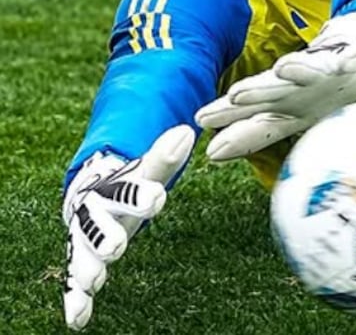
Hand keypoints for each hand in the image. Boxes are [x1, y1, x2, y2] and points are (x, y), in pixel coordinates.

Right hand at [63, 125, 194, 330]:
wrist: (89, 193)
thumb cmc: (127, 183)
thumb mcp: (147, 170)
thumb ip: (165, 157)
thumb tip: (186, 132)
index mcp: (113, 186)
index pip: (127, 187)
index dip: (140, 193)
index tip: (157, 197)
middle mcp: (94, 212)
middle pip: (97, 222)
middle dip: (105, 234)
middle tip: (116, 246)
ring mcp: (86, 238)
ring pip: (83, 252)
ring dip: (88, 266)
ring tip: (93, 280)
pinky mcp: (82, 260)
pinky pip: (75, 280)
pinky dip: (76, 300)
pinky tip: (78, 320)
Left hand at [195, 11, 355, 161]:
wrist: (350, 63)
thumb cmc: (311, 94)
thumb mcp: (285, 117)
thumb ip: (253, 133)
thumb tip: (211, 154)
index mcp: (280, 104)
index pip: (250, 113)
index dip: (229, 118)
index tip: (204, 124)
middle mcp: (295, 87)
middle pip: (272, 90)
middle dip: (255, 92)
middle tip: (235, 96)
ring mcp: (320, 73)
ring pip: (306, 71)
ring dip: (297, 69)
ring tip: (285, 67)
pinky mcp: (345, 61)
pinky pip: (349, 62)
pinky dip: (351, 60)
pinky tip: (353, 60)